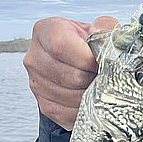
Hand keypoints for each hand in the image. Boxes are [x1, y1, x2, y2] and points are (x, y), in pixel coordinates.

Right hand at [23, 15, 118, 129]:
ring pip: (71, 96)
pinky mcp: (45, 106)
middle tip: (104, 75)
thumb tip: (107, 39)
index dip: (86, 58)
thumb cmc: (89, 45)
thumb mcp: (98, 28)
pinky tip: (91, 98)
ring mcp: (37, 84)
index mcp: (46, 31)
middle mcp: (35, 57)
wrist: (80, 64)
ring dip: (91, 94)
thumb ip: (105, 28)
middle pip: (69, 75)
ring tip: (98, 85)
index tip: (100, 62)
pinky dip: (85, 109)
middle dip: (93, 78)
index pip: (60, 45)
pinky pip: (69, 113)